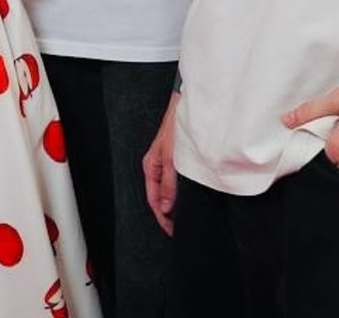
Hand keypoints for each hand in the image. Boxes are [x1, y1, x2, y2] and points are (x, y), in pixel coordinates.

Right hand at [142, 92, 179, 234]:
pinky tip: (187, 196)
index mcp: (150, 166)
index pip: (153, 199)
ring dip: (174, 203)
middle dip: (168, 213)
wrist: (185, 107)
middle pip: (159, 196)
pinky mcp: (177, 159)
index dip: (162, 217)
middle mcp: (157, 165)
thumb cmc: (175, 127)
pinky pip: (175, 181)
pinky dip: (180, 192)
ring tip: (183, 216)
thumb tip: (165, 207)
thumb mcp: (172, 159)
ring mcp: (167, 163)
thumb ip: (169, 185)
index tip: (172, 230)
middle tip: (178, 227)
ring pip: (168, 189)